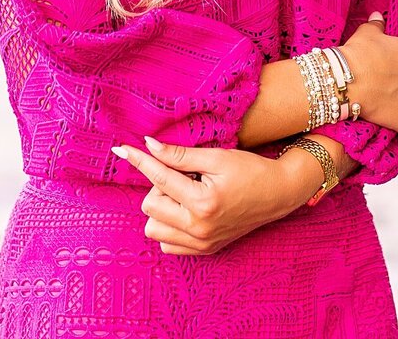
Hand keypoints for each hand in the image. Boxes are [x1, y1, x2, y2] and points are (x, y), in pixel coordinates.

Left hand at [112, 134, 300, 254]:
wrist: (277, 194)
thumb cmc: (249, 170)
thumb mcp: (216, 157)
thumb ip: (180, 154)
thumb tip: (149, 145)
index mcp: (202, 202)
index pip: (159, 177)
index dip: (139, 160)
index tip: (120, 149)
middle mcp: (199, 228)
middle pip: (150, 205)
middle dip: (159, 185)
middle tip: (183, 174)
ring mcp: (201, 243)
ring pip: (154, 228)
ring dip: (161, 207)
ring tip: (184, 193)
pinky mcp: (204, 251)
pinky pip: (167, 244)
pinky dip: (169, 226)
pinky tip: (185, 210)